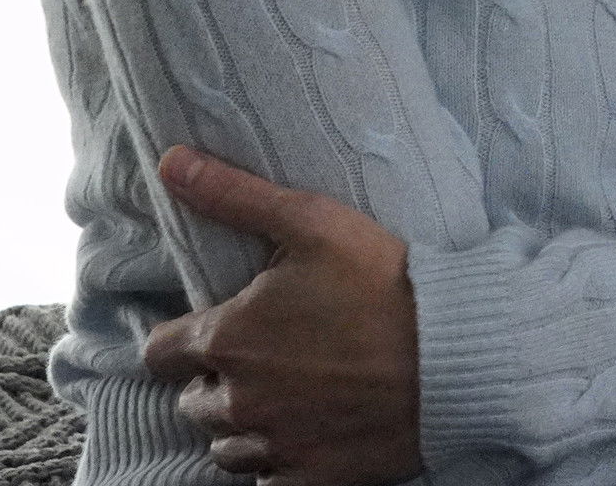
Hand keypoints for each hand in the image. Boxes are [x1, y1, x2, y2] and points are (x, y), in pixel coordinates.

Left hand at [141, 148, 422, 485]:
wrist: (455, 354)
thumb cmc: (384, 282)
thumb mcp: (313, 222)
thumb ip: (235, 195)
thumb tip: (170, 161)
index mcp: (227, 339)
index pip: (160, 352)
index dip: (184, 337)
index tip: (221, 326)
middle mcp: (237, 401)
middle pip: (192, 401)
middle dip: (217, 380)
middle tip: (266, 357)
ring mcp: (273, 445)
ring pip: (225, 445)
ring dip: (243, 423)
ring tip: (287, 395)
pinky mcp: (309, 478)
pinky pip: (266, 480)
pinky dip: (278, 461)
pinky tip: (307, 433)